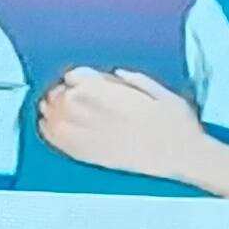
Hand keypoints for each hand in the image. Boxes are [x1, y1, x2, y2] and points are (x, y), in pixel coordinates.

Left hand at [37, 66, 222, 184]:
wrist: (181, 155)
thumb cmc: (177, 123)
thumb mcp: (162, 92)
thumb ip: (136, 81)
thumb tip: (116, 73)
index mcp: (115, 91)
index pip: (76, 77)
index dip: (74, 79)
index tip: (75, 82)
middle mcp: (99, 110)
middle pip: (62, 96)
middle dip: (59, 94)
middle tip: (59, 96)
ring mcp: (93, 134)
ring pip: (56, 117)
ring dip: (50, 111)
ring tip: (51, 110)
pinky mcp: (92, 155)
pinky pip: (60, 142)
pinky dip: (49, 133)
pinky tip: (47, 128)